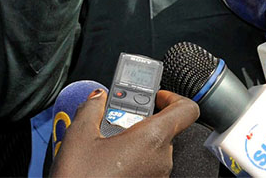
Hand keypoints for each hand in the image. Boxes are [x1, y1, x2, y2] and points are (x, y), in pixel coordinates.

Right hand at [51, 88, 199, 177]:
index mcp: (153, 139)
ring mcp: (157, 177)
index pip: (186, 110)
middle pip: (164, 129)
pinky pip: (147, 166)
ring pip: (153, 149)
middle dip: (141, 121)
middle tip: (116, 120)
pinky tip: (109, 162)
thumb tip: (98, 98)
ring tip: (107, 143)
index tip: (155, 96)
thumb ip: (92, 108)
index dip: (173, 97)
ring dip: (134, 141)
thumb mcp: (79, 136)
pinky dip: (133, 159)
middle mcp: (162, 159)